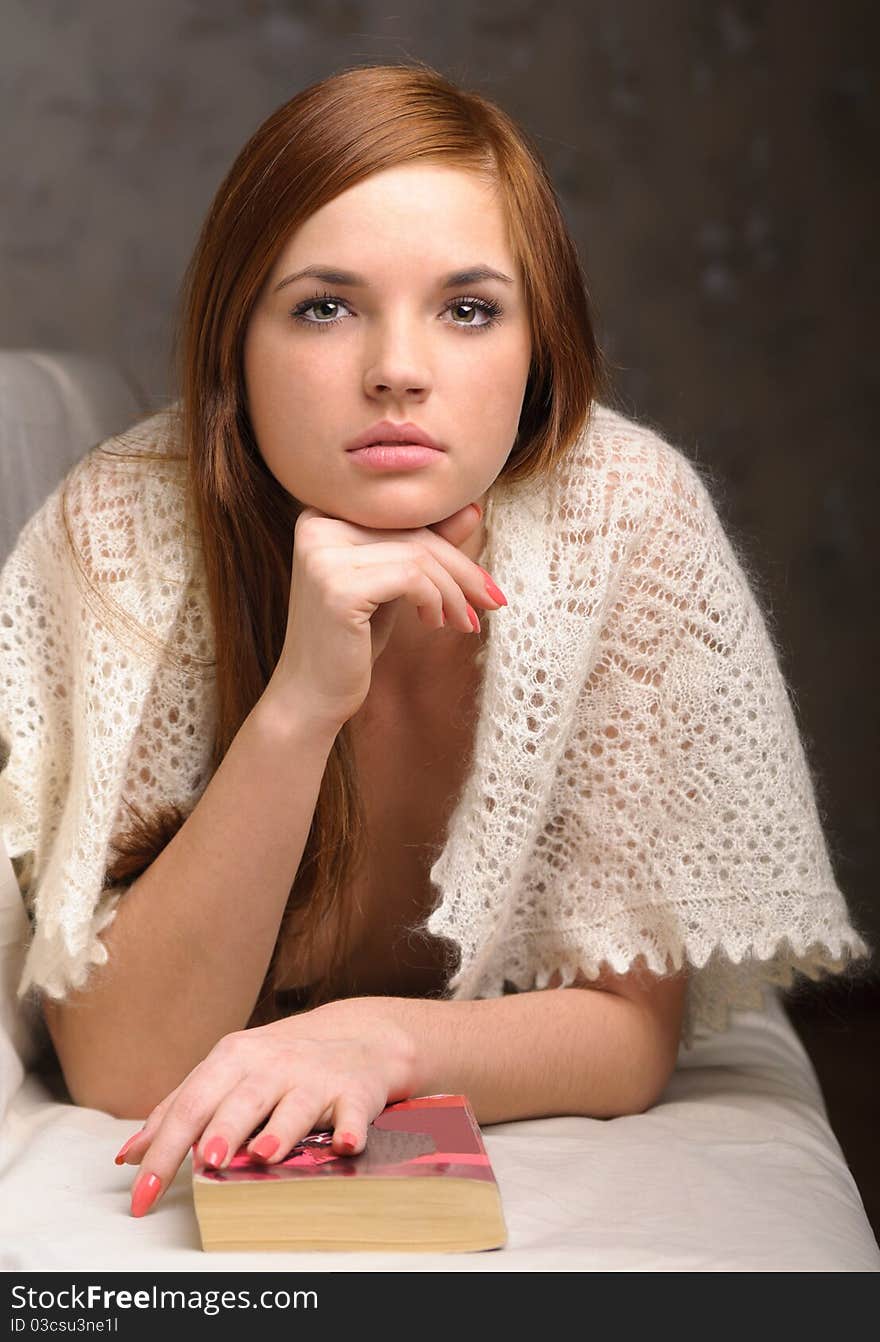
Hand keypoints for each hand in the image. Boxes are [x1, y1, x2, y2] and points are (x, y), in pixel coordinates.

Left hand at [112, 999, 414, 1217]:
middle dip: (223, 1129)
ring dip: (280, 1130)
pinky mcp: (355, 1093)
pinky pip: (354, 1113)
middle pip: (241, 1099)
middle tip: (206, 1160)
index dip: (165, 1150)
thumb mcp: (226, 1075)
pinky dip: (350, 1129)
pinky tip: (345, 1144)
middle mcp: (272, 1064)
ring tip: (262, 1155)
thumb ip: (178, 1110)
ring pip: (294, 1105)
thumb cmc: (278, 1066)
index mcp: (233, 1059)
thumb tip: (129, 1155)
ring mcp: (314, 1078)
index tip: (143, 1195)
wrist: (357, 1039)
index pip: (191, 1104)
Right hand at [263, 500, 505, 732]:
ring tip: (463, 622)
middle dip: (462, 571)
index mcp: (321, 517)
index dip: (451, 546)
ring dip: (454, 593)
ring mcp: (322, 556)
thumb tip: (472, 508)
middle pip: (413, 534)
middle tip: (492, 601)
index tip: (484, 582)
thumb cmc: (351, 640)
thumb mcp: (392, 586)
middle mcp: (316, 527)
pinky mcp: (337, 587)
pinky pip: (411, 578)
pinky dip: (435, 601)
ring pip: (418, 557)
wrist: (311, 695)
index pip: (403, 519)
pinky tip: (433, 623)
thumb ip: (422, 546)